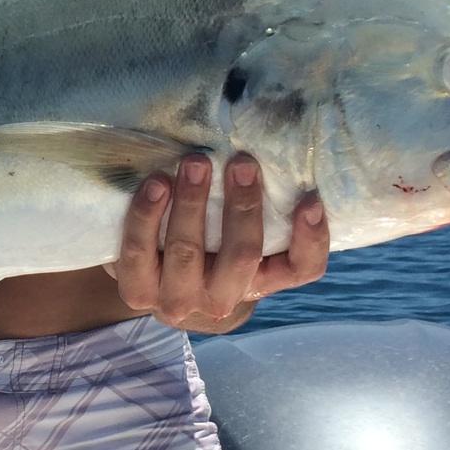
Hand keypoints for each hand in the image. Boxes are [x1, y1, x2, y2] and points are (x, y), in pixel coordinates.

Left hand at [112, 154, 328, 332]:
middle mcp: (224, 300)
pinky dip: (146, 215)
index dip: (312, 238)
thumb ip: (264, 203)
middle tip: (241, 163)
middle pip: (242, 256)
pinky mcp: (137, 291)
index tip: (311, 199)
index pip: (302, 268)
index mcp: (261, 281)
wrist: (155, 281)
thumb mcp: (241, 232)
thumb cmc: (210, 244)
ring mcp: (179, 301)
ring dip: (192, 204)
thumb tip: (278, 149)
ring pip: (188, 253)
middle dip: (243, 207)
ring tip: (195, 163)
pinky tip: (156, 184)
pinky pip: (138, 251)